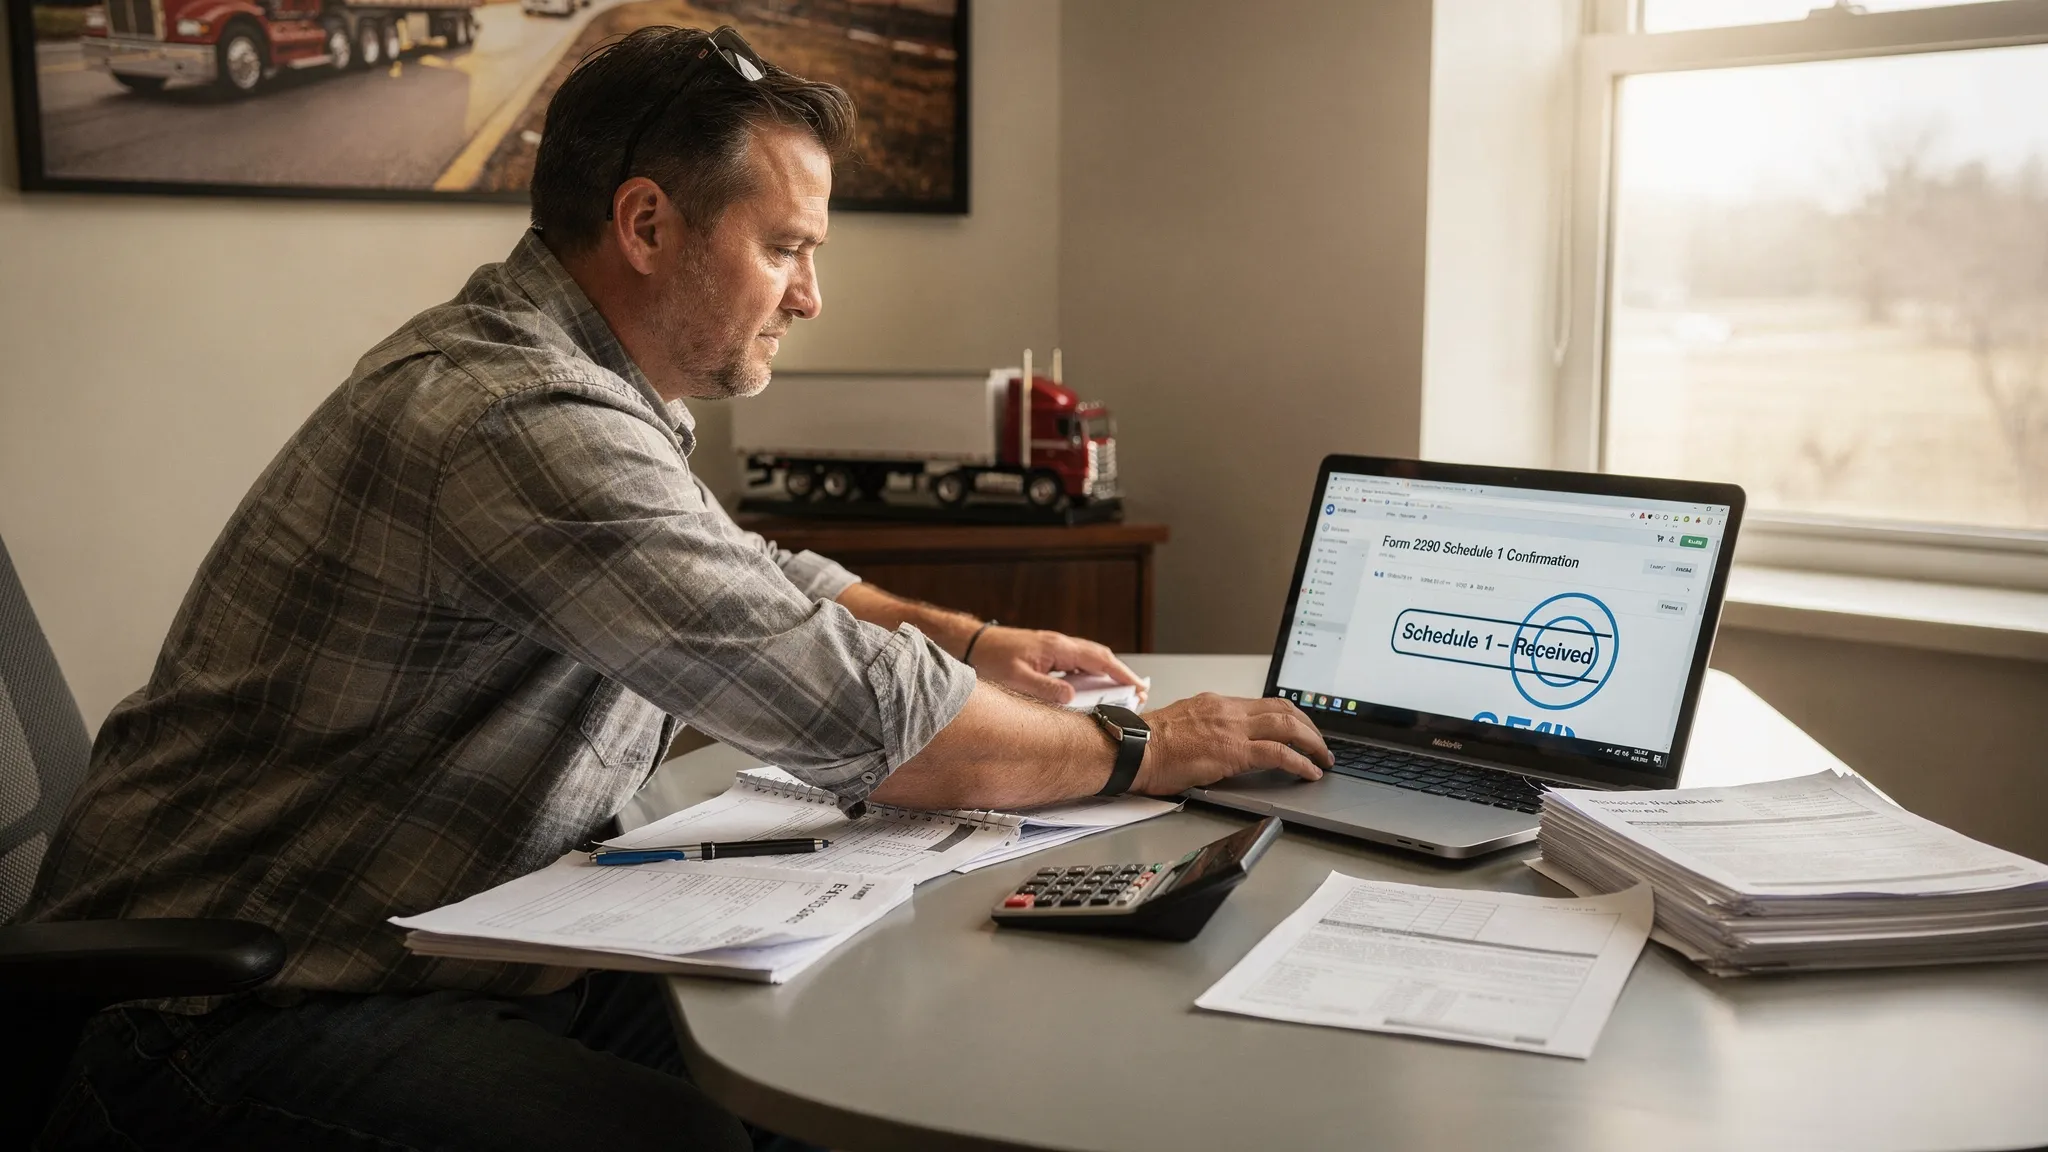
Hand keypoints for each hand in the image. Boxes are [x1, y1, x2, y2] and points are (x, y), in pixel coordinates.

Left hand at [967, 627, 1146, 705]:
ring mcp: (1055, 648)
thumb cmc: (991, 658)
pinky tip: (1089, 689)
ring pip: (1090, 659)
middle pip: (1100, 657)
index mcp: (1057, 648)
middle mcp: (1060, 644)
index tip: (1138, 687)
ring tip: (1120, 694)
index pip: (1099, 660)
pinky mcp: (1048, 653)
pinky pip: (1077, 663)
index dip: (1122, 674)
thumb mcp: (1017, 679)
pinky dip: (1090, 675)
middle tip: (1137, 693)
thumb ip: (1046, 689)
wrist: (974, 643)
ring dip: (1107, 674)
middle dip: (1121, 674)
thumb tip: (1072, 697)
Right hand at [1131, 693, 1331, 794]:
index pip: (1264, 703)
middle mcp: (1228, 711)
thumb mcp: (1183, 726)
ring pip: (1288, 726)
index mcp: (1217, 704)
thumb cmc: (1148, 745)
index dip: (1289, 716)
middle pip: (1284, 710)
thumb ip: (1207, 728)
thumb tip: (1219, 741)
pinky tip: (1309, 772)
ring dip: (1312, 743)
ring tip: (1323, 758)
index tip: (1300, 727)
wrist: (1133, 749)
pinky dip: (1300, 762)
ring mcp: (1233, 730)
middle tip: (1321, 744)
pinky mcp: (1233, 752)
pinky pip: (1278, 754)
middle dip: (1309, 726)